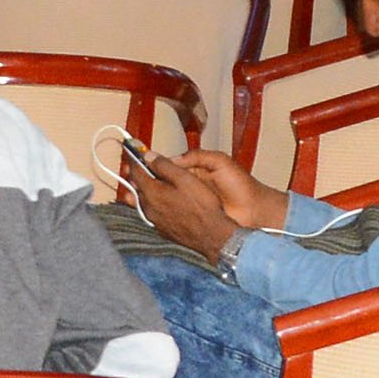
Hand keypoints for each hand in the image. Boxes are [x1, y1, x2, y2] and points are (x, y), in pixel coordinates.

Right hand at [134, 148, 282, 256]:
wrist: (255, 212)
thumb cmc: (239, 185)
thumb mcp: (219, 162)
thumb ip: (196, 157)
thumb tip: (170, 159)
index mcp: (193, 172)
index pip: (166, 166)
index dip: (149, 163)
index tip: (133, 158)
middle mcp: (186, 189)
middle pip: (157, 184)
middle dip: (139, 180)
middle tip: (124, 176)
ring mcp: (186, 206)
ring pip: (158, 201)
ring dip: (141, 197)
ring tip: (126, 194)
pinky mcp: (189, 220)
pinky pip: (166, 216)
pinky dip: (152, 213)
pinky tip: (140, 209)